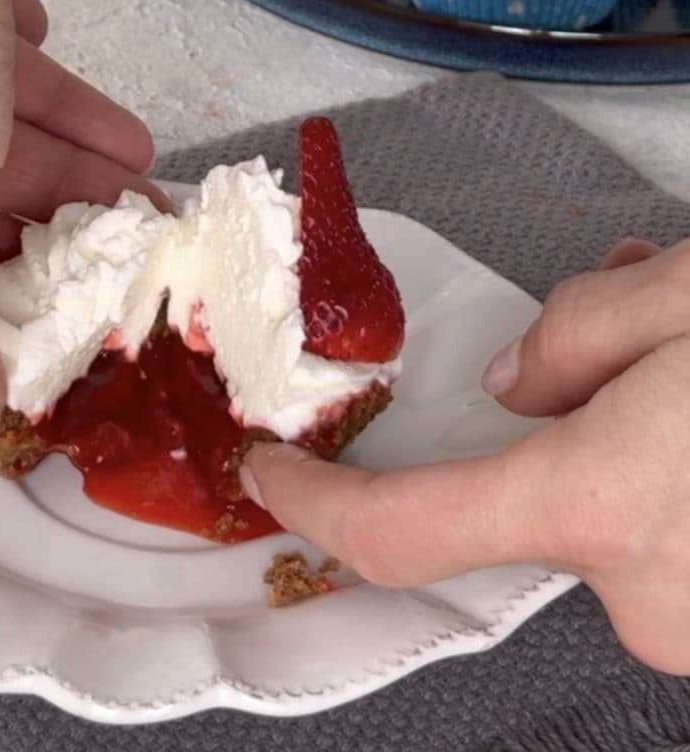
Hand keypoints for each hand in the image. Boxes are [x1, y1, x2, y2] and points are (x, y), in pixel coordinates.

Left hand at [243, 237, 689, 673]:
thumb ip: (574, 330)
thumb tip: (514, 381)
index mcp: (603, 501)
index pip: (399, 526)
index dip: (317, 503)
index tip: (272, 470)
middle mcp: (643, 589)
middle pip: (521, 491)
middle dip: (553, 416)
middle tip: (629, 341)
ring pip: (598, 507)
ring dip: (619, 434)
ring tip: (678, 356)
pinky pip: (657, 537)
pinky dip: (663, 475)